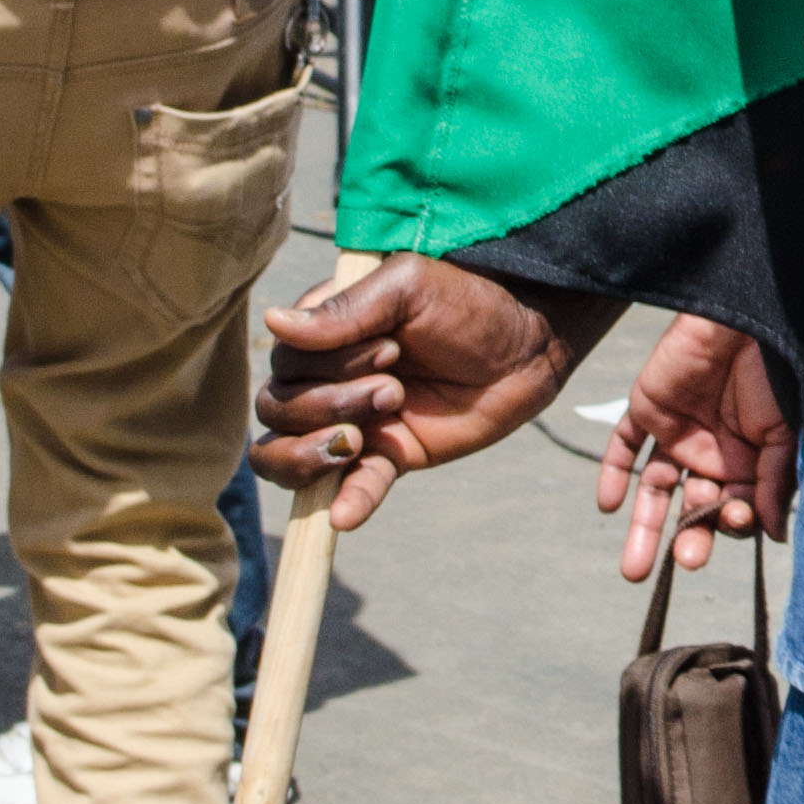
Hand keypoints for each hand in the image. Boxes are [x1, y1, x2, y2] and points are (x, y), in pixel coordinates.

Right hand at [255, 255, 608, 530]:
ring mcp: (357, 420)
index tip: (390, 348)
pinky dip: (344, 502)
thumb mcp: (410, 287)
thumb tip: (272, 323)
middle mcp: (330, 378)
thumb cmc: (470, 300)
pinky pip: (351, 489)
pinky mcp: (390, 456)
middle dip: (327, 404)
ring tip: (360, 440)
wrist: (530, 342)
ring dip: (313, 453)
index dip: (325, 365)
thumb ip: (346, 310)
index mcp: (328, 333)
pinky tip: (344, 516)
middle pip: (278, 409)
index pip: (285, 362)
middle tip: (394, 388)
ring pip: (290, 453)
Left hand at [593, 318, 797, 581]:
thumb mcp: (784, 432)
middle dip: (690, 539)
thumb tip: (774, 537)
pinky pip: (623, 445)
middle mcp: (713, 453)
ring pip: (656, 489)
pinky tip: (608, 506)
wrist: (744, 316)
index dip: (733, 522)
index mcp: (749, 461)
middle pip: (694, 508)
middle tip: (685, 561)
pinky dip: (613, 473)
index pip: (735, 509)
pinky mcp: (648, 408)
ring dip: (645, 528)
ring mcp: (679, 432)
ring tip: (634, 571)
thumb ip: (775, 482)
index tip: (735, 521)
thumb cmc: (776, 372)